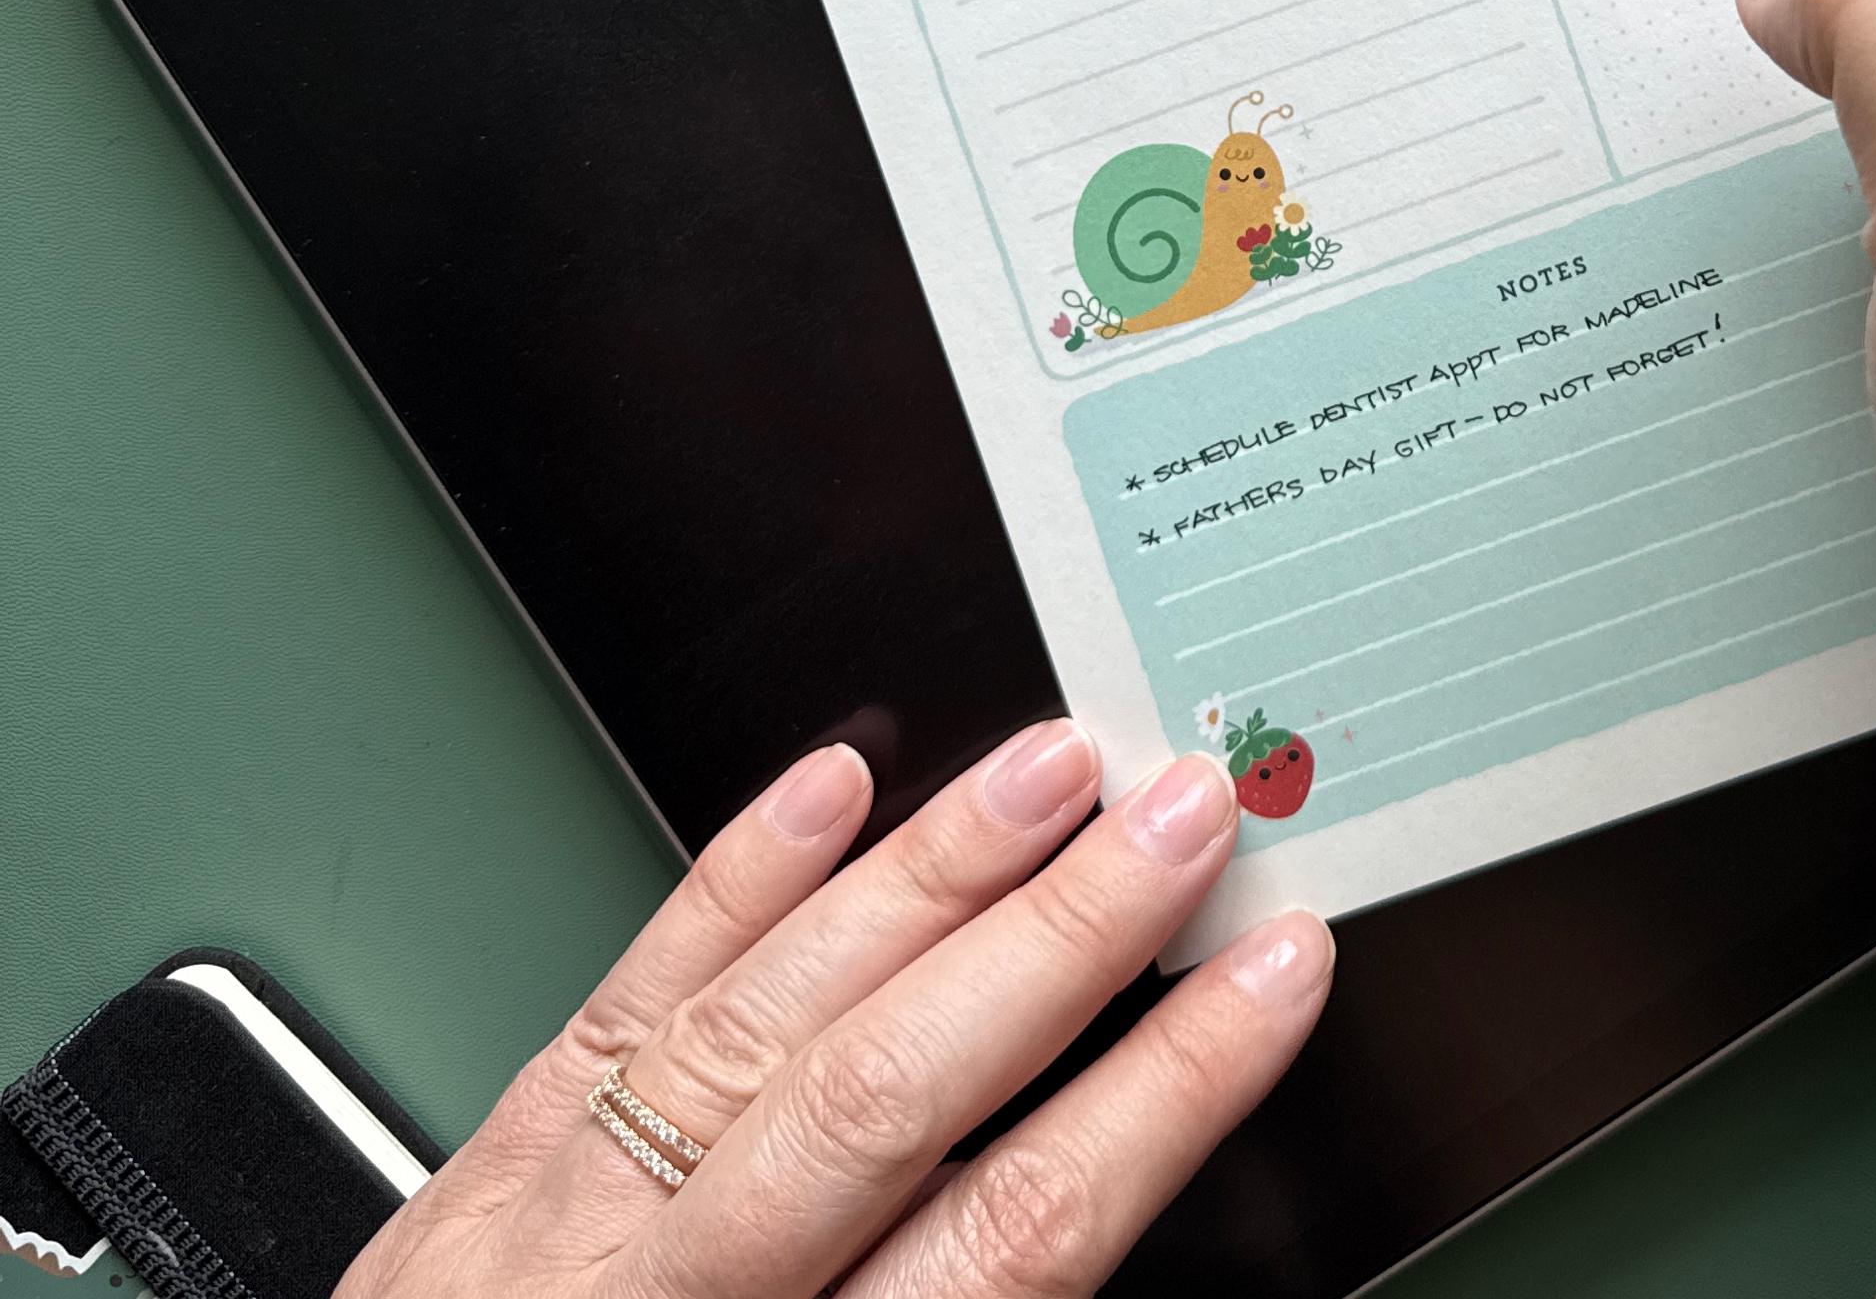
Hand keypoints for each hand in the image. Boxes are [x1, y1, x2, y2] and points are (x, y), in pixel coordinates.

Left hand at [340, 728, 1328, 1298]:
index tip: (1271, 978)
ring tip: (1049, 768)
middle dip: (1060, 937)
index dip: (1165, 1091)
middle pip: (887, 1093)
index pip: (1009, 1234)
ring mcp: (548, 1236)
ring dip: (921, 875)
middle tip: (1184, 816)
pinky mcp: (476, 1177)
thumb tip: (1105, 1201)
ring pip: (757, 1018)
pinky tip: (820, 788)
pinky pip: (611, 1006)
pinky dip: (724, 885)